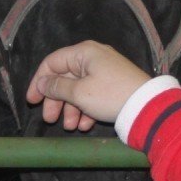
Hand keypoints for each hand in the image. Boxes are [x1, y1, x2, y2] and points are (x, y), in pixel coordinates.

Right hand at [25, 41, 151, 131]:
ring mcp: (104, 72)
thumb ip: (57, 87)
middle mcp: (93, 58)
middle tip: (50, 119)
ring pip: (79, 90)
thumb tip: (42, 83)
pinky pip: (93, 95)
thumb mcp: (79, 93)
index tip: (32, 101)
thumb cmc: (110, 95)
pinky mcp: (113, 86)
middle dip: (56, 101)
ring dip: (71, 109)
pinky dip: (87, 110)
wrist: (148, 107)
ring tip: (71, 127)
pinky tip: (86, 126)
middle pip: (65, 78)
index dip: (39, 82)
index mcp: (84, 52)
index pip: (52, 63)